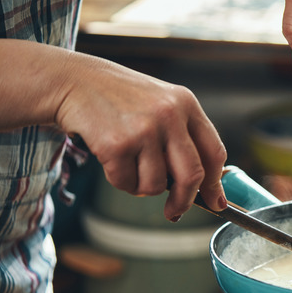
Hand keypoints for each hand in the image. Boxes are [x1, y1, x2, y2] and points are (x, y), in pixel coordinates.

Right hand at [54, 53, 227, 220]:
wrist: (75, 81)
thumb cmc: (122, 99)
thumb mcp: (162, 104)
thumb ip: (184, 138)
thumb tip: (204, 187)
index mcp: (186, 104)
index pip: (214, 152)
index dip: (216, 184)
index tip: (215, 203)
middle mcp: (169, 115)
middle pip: (192, 175)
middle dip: (185, 201)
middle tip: (175, 211)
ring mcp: (144, 129)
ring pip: (156, 185)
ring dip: (143, 186)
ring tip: (131, 164)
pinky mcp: (116, 144)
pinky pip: (127, 183)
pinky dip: (121, 181)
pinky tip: (113, 159)